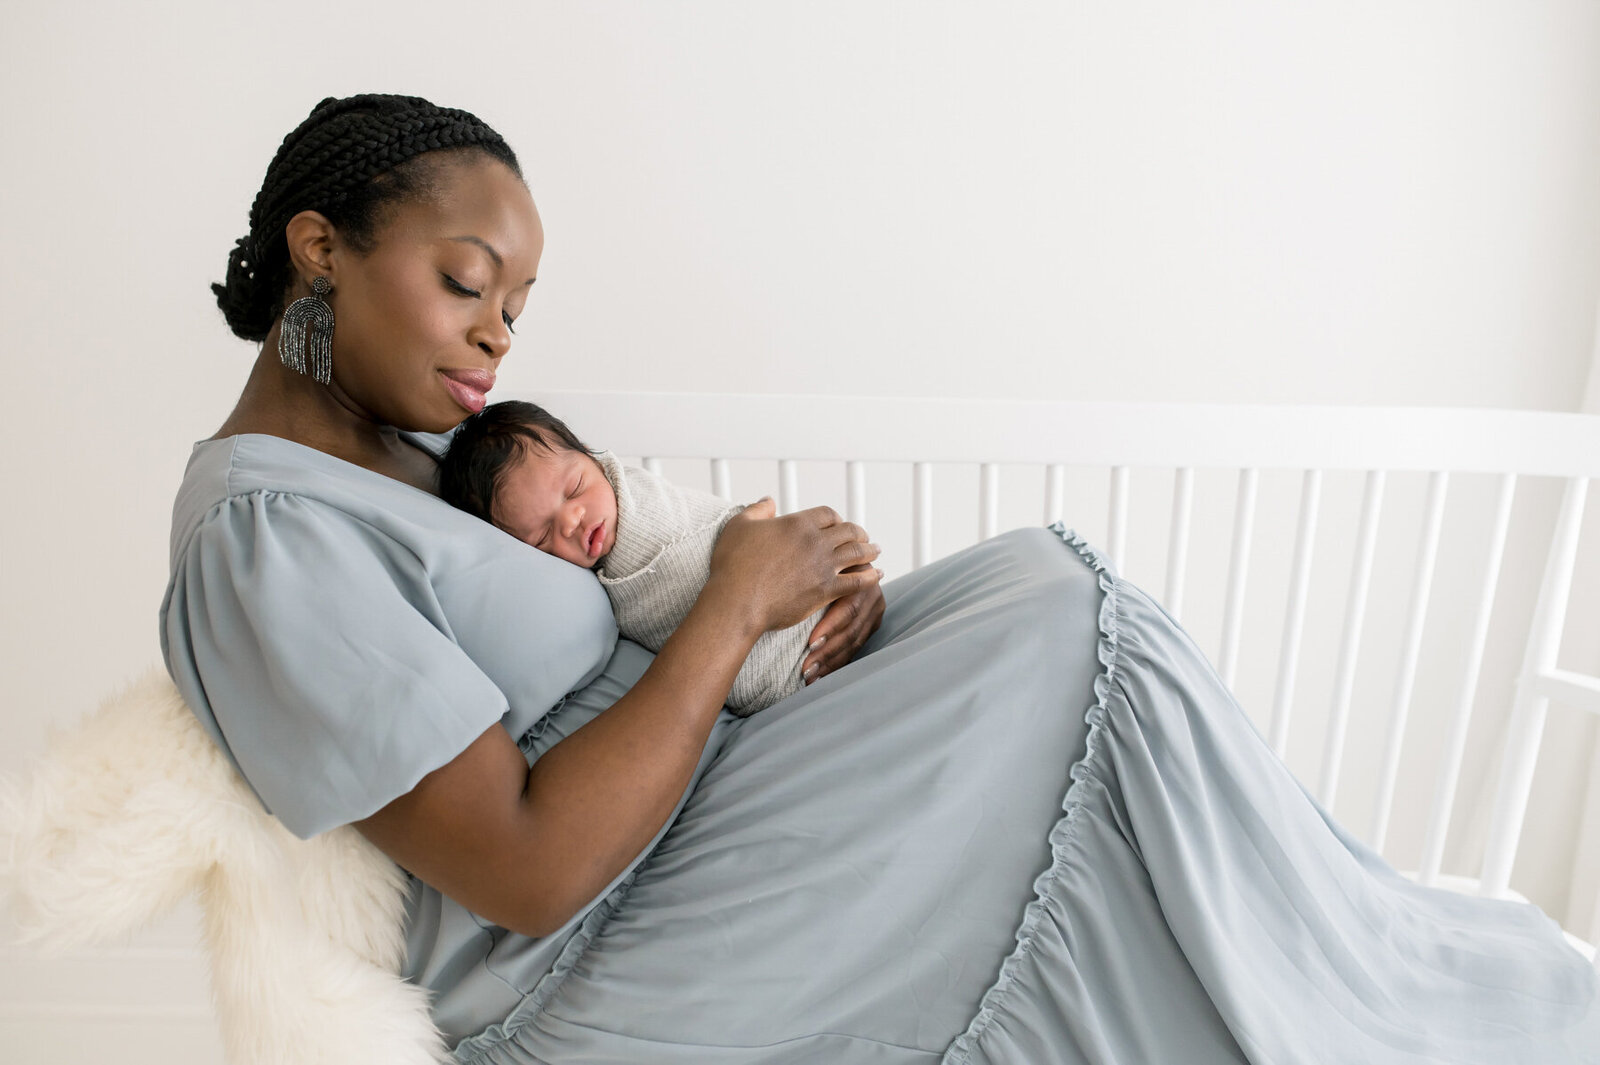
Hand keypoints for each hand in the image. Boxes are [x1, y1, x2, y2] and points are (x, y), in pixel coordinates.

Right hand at [708, 499, 881, 637]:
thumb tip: (769, 500)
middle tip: (863, 537)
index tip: (838, 524)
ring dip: (870, 550)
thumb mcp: (738, 526)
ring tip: (876, 551)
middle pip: (849, 531)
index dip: (836, 518)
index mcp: (798, 523)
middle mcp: (816, 541)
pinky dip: (870, 576)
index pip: (828, 513)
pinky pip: (858, 580)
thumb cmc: (732, 565)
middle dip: (858, 533)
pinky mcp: (826, 590)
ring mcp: (824, 566)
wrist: (737, 601)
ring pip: (858, 553)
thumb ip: (757, 510)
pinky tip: (877, 575)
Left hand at [801, 563, 885, 683]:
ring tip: (809, 676)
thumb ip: (811, 574)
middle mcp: (872, 595)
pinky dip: (837, 662)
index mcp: (861, 577)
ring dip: (831, 662)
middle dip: (828, 652)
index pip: (849, 609)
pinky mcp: (872, 624)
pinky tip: (821, 675)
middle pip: (852, 630)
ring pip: (854, 642)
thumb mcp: (818, 563)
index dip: (830, 628)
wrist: (841, 558)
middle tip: (806, 668)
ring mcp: (874, 611)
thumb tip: (785, 584)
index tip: (809, 643)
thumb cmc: (817, 561)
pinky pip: (856, 648)